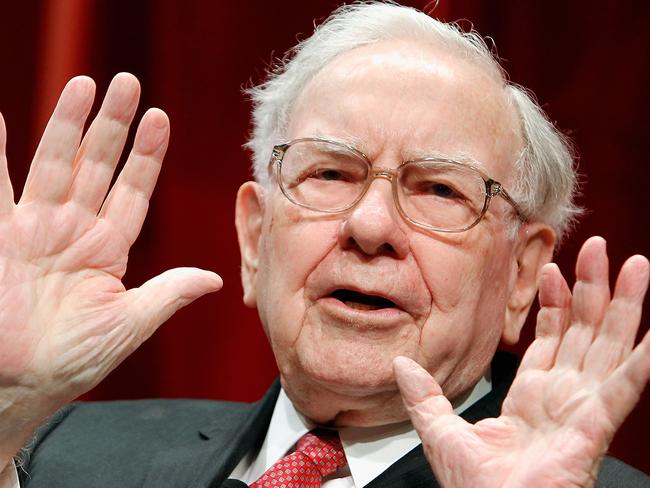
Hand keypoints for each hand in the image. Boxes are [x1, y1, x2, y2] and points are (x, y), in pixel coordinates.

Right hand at [0, 74, 221, 464]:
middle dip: (113, 125)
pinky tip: (1, 119)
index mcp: (108, 248)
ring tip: (84, 84)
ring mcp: (35, 228)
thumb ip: (167, 294)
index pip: (133, 190)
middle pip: (98, 165)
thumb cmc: (72, 360)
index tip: (161, 120)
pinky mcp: (0, 237)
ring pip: (55, 164)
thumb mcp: (128, 325)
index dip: (147, 156)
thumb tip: (215, 279)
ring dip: (69, 124)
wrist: (18, 384)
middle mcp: (74, 229)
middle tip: (127, 82)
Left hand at [394, 236, 648, 486]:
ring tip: (635, 265)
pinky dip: (642, 361)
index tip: (550, 268)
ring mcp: (582, 409)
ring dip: (623, 305)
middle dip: (592, 289)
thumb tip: (402, 364)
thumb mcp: (441, 432)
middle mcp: (563, 397)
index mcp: (531, 397)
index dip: (554, 303)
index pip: (551, 339)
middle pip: (585, 332)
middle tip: (596, 248)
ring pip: (609, 346)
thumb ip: (425, 395)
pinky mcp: (593, 426)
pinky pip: (623, 388)